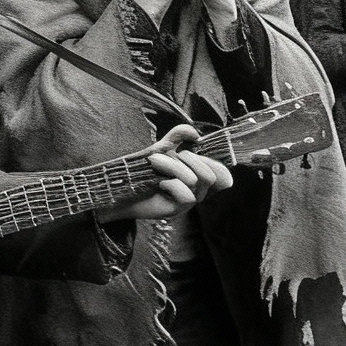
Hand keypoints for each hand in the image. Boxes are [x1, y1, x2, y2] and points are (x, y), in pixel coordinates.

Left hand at [99, 124, 234, 223]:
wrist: (122, 188)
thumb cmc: (144, 169)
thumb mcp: (162, 147)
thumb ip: (178, 136)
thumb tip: (196, 134)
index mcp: (198, 178)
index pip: (223, 176)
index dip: (216, 164)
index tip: (193, 150)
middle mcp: (197, 192)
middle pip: (210, 175)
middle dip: (188, 159)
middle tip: (170, 153)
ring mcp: (187, 202)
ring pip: (195, 181)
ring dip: (173, 166)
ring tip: (154, 162)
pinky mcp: (177, 210)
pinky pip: (186, 195)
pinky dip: (171, 183)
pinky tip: (159, 183)